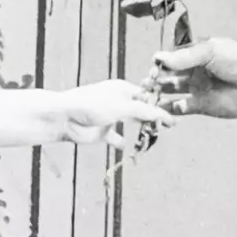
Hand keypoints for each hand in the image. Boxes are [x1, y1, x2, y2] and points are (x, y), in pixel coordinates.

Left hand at [55, 79, 174, 146]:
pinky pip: (115, 138)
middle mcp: (118, 102)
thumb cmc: (92, 105)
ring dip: (141, 130)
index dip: (158, 106)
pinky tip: (130, 147)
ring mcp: (110, 117)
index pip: (146, 97)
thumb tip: (166, 116)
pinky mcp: (102, 133)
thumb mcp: (122, 107)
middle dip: (152, 118)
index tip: (172, 118)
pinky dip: (122, 143)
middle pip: (140, 110)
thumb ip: (144, 112)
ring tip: (154, 136)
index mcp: (123, 89)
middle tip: (167, 128)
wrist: (64, 118)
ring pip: (131, 124)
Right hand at [147, 31, 236, 122]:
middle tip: (148, 82)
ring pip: (169, 92)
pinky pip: (178, 109)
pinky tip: (162, 109)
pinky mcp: (198, 106)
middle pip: (167, 76)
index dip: (160, 63)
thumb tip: (159, 58)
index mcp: (195, 55)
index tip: (154, 66)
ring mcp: (194, 89)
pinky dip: (168, 110)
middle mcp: (192, 72)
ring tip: (149, 95)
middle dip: (155, 78)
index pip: (171, 58)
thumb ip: (185, 56)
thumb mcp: (210, 51)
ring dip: (158, 94)